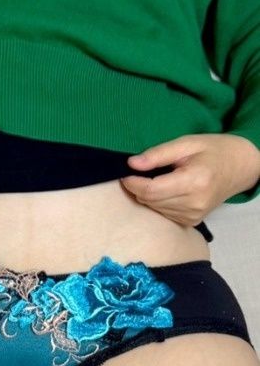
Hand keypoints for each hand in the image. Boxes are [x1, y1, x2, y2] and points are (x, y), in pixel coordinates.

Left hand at [119, 133, 259, 226]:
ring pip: (154, 209)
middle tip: (138, 173)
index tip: (125, 173)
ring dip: (148, 195)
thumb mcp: (187, 144)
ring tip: (156, 179)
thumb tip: (131, 164)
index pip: (152, 190)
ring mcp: (193, 216)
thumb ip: (159, 154)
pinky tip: (166, 190)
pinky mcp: (191, 222)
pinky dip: (158, 203)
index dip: (133, 183)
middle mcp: (194, 203)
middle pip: (150, 201)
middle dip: (138, 188)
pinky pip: (163, 214)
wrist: (239, 168)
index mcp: (194, 181)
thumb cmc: (213, 151)